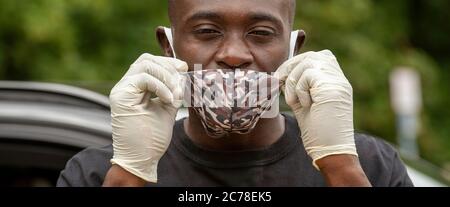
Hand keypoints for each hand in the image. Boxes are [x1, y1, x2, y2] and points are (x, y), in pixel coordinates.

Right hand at [109, 53, 187, 182]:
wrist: (141, 159)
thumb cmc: (152, 138)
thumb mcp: (167, 108)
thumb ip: (172, 90)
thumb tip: (182, 72)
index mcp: (135, 88)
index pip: (149, 62)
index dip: (167, 62)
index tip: (184, 68)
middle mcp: (125, 86)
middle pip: (145, 59)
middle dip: (168, 67)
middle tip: (180, 83)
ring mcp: (121, 90)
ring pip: (144, 65)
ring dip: (166, 77)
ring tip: (175, 95)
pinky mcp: (120, 97)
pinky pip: (143, 78)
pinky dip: (161, 86)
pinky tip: (169, 100)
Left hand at [275, 50, 356, 168]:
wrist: (331, 151)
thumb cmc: (318, 132)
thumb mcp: (304, 103)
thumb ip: (298, 87)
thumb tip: (281, 73)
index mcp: (335, 82)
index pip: (318, 57)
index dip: (297, 62)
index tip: (283, 78)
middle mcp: (339, 79)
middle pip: (313, 55)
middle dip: (291, 66)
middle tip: (279, 81)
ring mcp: (338, 82)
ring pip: (308, 63)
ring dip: (293, 81)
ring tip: (294, 100)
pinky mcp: (332, 88)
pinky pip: (308, 74)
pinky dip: (299, 88)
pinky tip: (303, 104)